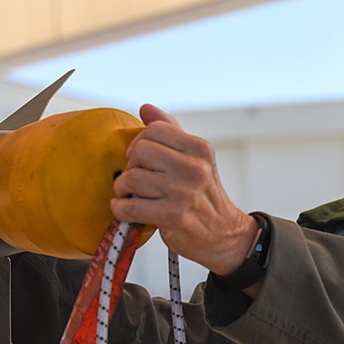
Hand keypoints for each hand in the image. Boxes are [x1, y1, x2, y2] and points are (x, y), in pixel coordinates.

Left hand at [111, 104, 259, 276]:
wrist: (223, 235)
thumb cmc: (203, 196)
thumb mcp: (196, 160)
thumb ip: (171, 132)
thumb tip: (145, 108)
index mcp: (200, 149)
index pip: (155, 129)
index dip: (140, 142)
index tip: (140, 158)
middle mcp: (195, 168)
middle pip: (140, 151)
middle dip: (131, 166)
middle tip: (135, 178)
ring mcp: (184, 193)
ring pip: (132, 178)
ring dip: (122, 189)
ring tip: (129, 195)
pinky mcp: (172, 216)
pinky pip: (130, 206)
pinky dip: (121, 209)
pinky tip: (125, 210)